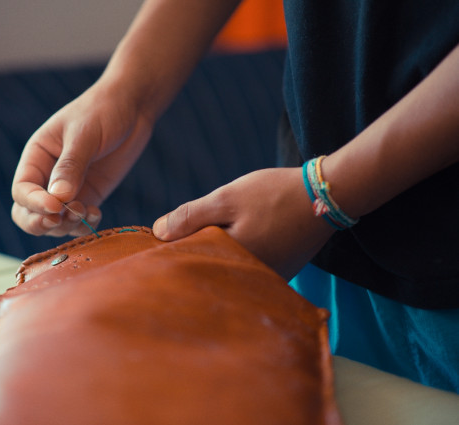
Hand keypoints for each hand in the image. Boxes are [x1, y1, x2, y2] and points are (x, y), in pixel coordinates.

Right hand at [12, 82, 152, 236]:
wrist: (131, 108)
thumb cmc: (102, 112)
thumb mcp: (84, 135)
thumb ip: (71, 166)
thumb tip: (58, 199)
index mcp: (36, 157)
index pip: (22, 190)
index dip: (34, 203)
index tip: (55, 207)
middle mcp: (47, 177)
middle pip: (28, 213)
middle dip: (41, 223)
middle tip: (60, 220)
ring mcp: (68, 190)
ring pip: (54, 222)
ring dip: (67, 226)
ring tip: (86, 212)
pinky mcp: (89, 196)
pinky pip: (79, 221)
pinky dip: (85, 225)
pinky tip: (96, 214)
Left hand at [152, 168, 335, 278]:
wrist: (328, 196)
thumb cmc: (274, 194)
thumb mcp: (226, 198)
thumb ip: (190, 216)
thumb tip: (156, 233)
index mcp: (231, 262)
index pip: (190, 263)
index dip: (173, 250)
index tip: (160, 241)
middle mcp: (249, 279)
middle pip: (210, 269)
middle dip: (195, 253)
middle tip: (182, 237)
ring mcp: (267, 279)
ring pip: (229, 268)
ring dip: (218, 255)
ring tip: (212, 236)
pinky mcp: (281, 273)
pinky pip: (248, 268)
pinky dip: (238, 255)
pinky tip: (237, 239)